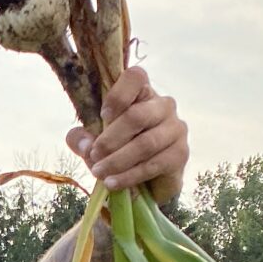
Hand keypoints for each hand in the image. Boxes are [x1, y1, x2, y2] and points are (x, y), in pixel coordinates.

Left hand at [65, 67, 187, 204]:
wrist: (148, 181)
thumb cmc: (120, 151)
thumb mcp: (94, 142)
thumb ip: (82, 138)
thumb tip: (83, 143)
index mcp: (142, 93)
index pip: (135, 77)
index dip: (118, 95)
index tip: (103, 116)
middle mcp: (163, 105)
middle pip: (137, 116)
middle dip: (110, 139)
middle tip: (94, 155)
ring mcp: (175, 128)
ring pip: (145, 143)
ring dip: (118, 160)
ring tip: (99, 173)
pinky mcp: (180, 153)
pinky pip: (153, 164)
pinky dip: (129, 176)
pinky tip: (113, 183)